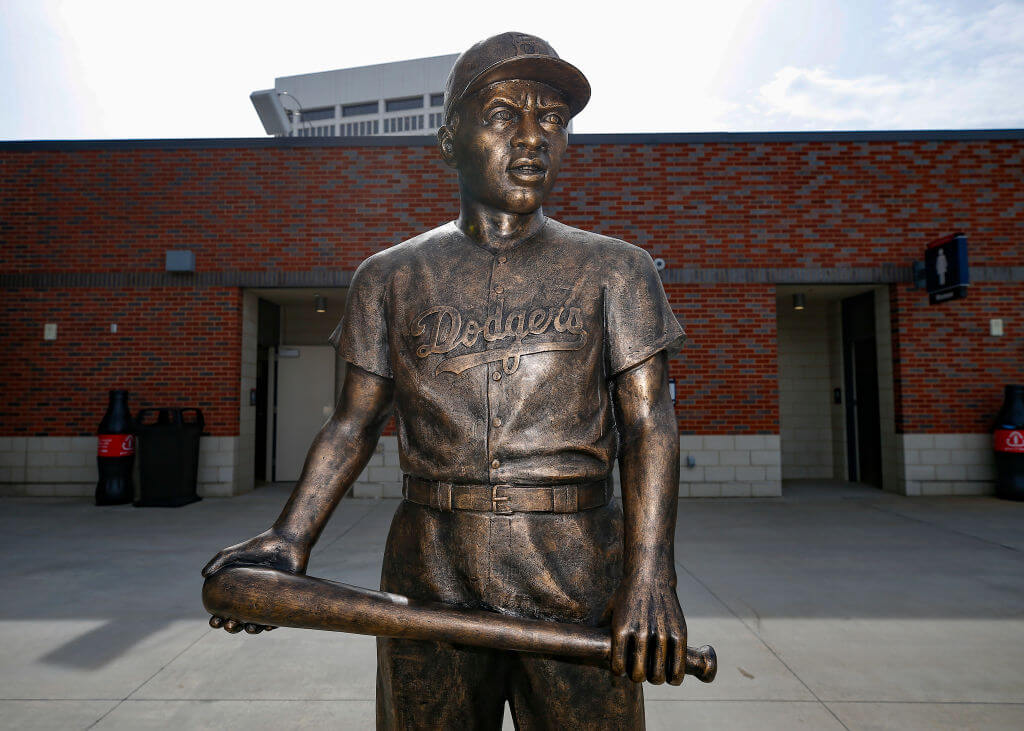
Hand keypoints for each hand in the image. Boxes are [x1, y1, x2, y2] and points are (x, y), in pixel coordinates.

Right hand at [201, 528, 309, 634]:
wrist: (287, 541)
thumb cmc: (260, 545)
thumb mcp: (236, 551)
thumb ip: (219, 560)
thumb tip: (203, 575)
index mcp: (240, 591)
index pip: (225, 609)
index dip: (218, 619)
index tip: (214, 621)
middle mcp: (254, 597)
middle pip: (240, 619)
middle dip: (232, 627)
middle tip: (230, 624)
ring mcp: (270, 599)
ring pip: (259, 622)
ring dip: (252, 629)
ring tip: (249, 628)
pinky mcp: (287, 599)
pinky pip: (279, 617)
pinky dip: (273, 624)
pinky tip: (269, 627)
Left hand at [610, 568, 686, 684]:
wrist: (651, 576)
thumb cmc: (628, 595)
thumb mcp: (610, 610)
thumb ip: (602, 628)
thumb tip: (588, 644)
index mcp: (621, 629)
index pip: (618, 667)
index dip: (619, 672)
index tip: (622, 669)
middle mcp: (640, 632)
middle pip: (639, 675)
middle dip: (637, 677)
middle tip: (640, 672)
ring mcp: (661, 633)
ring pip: (658, 674)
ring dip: (655, 678)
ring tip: (655, 674)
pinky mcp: (679, 633)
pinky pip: (677, 666)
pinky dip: (674, 677)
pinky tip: (671, 677)